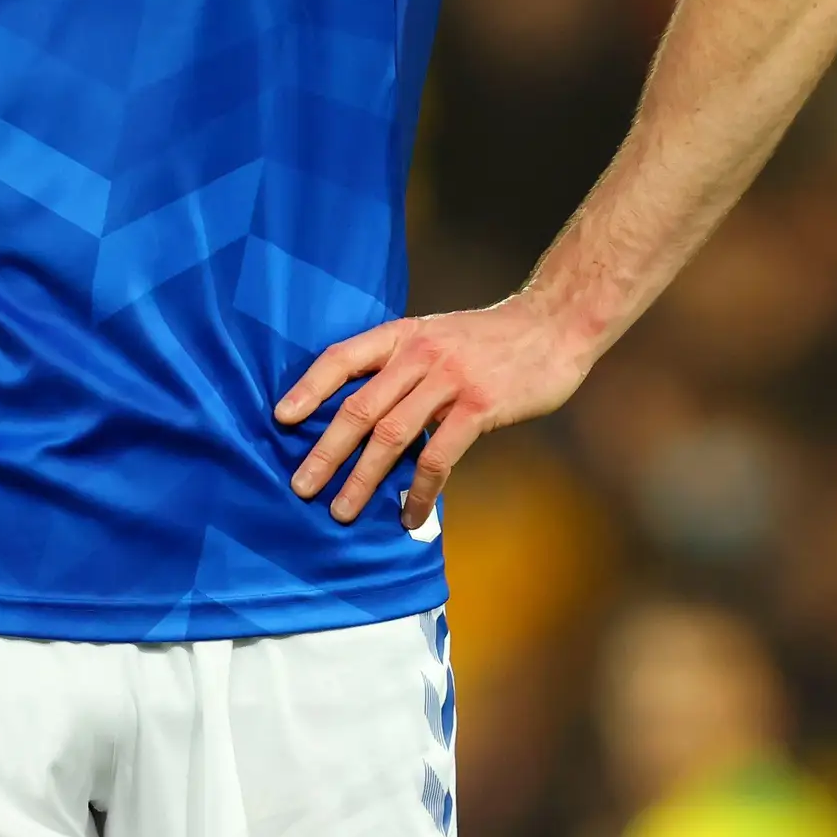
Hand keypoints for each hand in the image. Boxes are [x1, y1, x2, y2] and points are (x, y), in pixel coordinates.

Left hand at [277, 297, 595, 530]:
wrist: (554, 323)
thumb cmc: (492, 338)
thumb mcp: (438, 335)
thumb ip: (404, 365)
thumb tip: (364, 411)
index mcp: (403, 335)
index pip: (342, 358)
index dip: (309, 388)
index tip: (281, 418)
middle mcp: (420, 355)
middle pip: (359, 407)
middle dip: (326, 451)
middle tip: (301, 486)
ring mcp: (450, 381)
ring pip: (391, 436)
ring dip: (363, 479)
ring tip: (341, 511)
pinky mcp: (480, 408)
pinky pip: (439, 457)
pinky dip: (420, 491)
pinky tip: (410, 513)